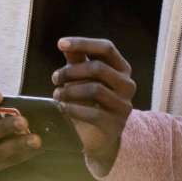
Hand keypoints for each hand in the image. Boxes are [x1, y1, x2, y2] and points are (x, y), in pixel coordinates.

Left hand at [51, 38, 133, 163]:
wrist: (98, 137)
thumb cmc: (90, 102)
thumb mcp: (82, 79)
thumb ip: (76, 61)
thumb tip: (64, 43)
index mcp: (122, 69)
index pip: (107, 48)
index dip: (84, 43)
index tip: (60, 44)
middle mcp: (127, 85)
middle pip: (98, 68)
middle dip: (71, 71)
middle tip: (54, 78)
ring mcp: (124, 106)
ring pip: (95, 89)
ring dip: (69, 90)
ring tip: (57, 95)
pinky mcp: (115, 125)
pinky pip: (93, 113)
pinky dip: (73, 109)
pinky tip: (63, 108)